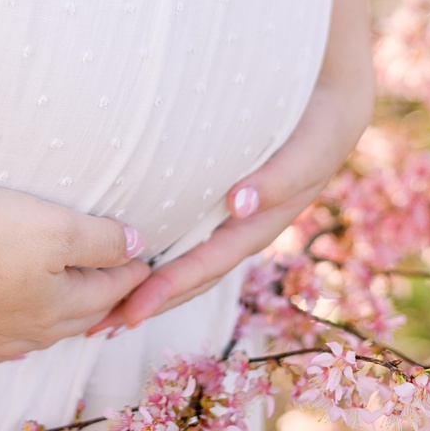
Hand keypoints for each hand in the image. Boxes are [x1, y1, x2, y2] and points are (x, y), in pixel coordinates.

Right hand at [0, 185, 149, 363]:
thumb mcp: (56, 226)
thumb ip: (102, 240)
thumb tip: (137, 248)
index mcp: (59, 308)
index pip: (110, 290)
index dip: (131, 269)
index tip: (146, 258)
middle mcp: (26, 333)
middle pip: (77, 317)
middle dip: (103, 300)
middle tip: (119, 285)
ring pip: (36, 336)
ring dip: (60, 321)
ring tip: (72, 309)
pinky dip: (9, 344)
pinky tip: (11, 344)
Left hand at [99, 66, 373, 332]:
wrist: (333, 104)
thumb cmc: (316, 128)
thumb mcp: (307, 151)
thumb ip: (279, 179)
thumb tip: (238, 204)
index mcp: (257, 227)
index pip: (206, 266)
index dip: (169, 289)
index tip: (131, 310)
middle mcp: (239, 232)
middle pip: (188, 278)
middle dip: (146, 302)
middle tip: (96, 326)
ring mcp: (228, 221)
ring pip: (182, 263)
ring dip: (144, 286)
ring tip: (100, 309)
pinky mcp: (216, 202)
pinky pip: (181, 236)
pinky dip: (153, 254)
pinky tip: (124, 259)